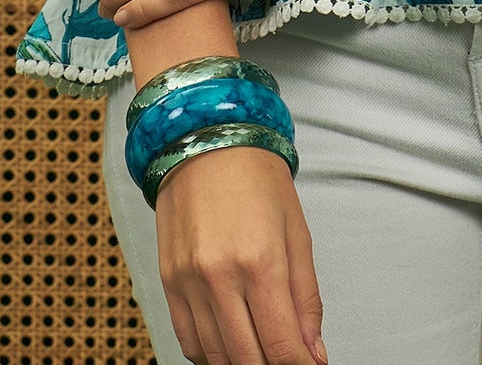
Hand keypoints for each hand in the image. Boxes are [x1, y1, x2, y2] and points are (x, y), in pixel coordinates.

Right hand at [156, 141, 329, 364]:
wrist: (207, 139)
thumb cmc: (256, 176)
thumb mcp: (297, 232)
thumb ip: (306, 298)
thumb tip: (312, 350)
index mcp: (260, 260)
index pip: (281, 345)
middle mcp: (219, 276)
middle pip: (248, 359)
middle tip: (288, 358)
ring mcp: (189, 282)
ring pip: (216, 356)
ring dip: (243, 362)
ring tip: (262, 350)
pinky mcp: (169, 282)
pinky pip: (188, 341)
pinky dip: (210, 354)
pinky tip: (230, 345)